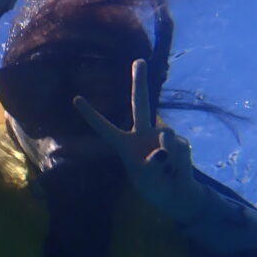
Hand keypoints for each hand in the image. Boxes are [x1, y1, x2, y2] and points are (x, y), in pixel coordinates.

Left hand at [72, 59, 207, 223]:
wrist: (178, 196)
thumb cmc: (155, 187)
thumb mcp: (146, 180)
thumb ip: (153, 164)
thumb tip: (166, 143)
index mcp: (124, 145)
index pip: (104, 128)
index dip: (91, 115)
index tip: (75, 99)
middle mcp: (142, 135)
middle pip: (141, 104)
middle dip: (140, 82)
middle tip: (139, 60)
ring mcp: (162, 136)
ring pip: (166, 135)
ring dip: (168, 157)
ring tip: (166, 173)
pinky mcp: (181, 142)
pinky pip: (180, 150)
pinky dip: (179, 164)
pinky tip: (178, 171)